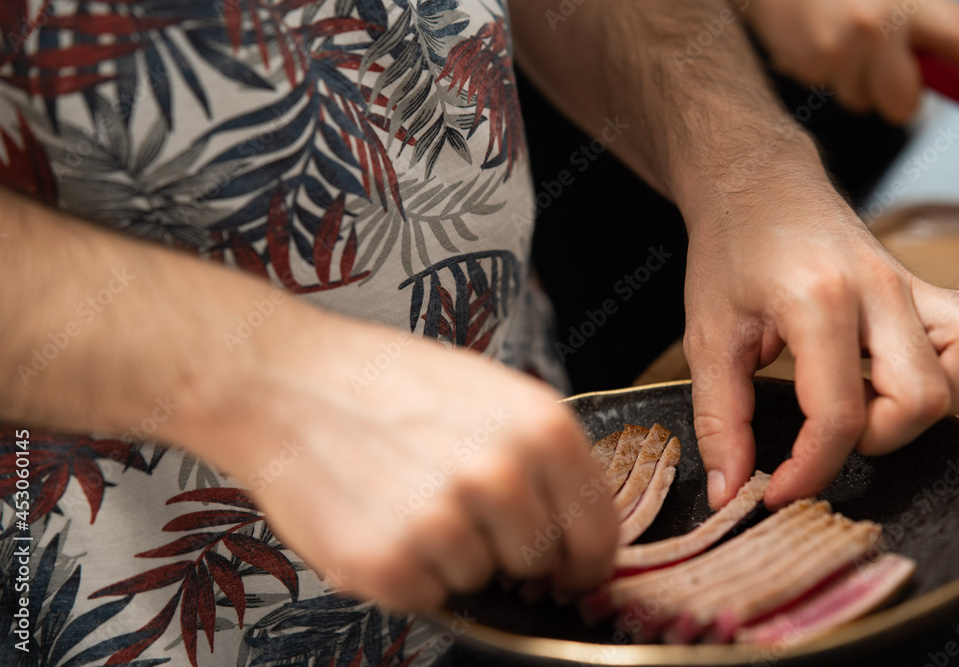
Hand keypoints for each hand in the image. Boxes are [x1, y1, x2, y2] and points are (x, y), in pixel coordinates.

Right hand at [173, 306, 618, 611]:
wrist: (285, 383)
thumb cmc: (384, 382)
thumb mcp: (488, 392)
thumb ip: (539, 455)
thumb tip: (571, 524)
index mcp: (542, 428)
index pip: (598, 531)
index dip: (584, 558)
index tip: (570, 567)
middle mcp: (502, 476)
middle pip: (539, 563)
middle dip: (507, 549)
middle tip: (456, 507)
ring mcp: (445, 523)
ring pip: (479, 580)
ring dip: (448, 557)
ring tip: (405, 498)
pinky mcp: (389, 564)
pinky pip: (424, 598)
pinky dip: (404, 573)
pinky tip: (379, 519)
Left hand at [682, 168, 958, 509]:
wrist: (757, 186)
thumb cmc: (730, 252)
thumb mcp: (708, 337)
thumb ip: (720, 418)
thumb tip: (730, 489)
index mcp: (818, 300)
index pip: (838, 414)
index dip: (810, 471)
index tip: (778, 491)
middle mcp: (880, 290)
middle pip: (922, 399)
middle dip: (873, 438)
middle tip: (822, 428)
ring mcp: (914, 283)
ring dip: (920, 406)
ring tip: (863, 397)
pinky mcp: (929, 284)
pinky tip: (902, 371)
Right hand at [740, 0, 958, 122]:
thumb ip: (926, 26)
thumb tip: (957, 72)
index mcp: (912, 3)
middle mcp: (877, 28)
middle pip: (904, 103)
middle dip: (899, 97)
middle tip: (886, 70)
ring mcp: (837, 51)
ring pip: (860, 100)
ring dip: (855, 80)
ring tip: (841, 40)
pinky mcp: (805, 64)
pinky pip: (825, 88)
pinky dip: (824, 70)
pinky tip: (817, 37)